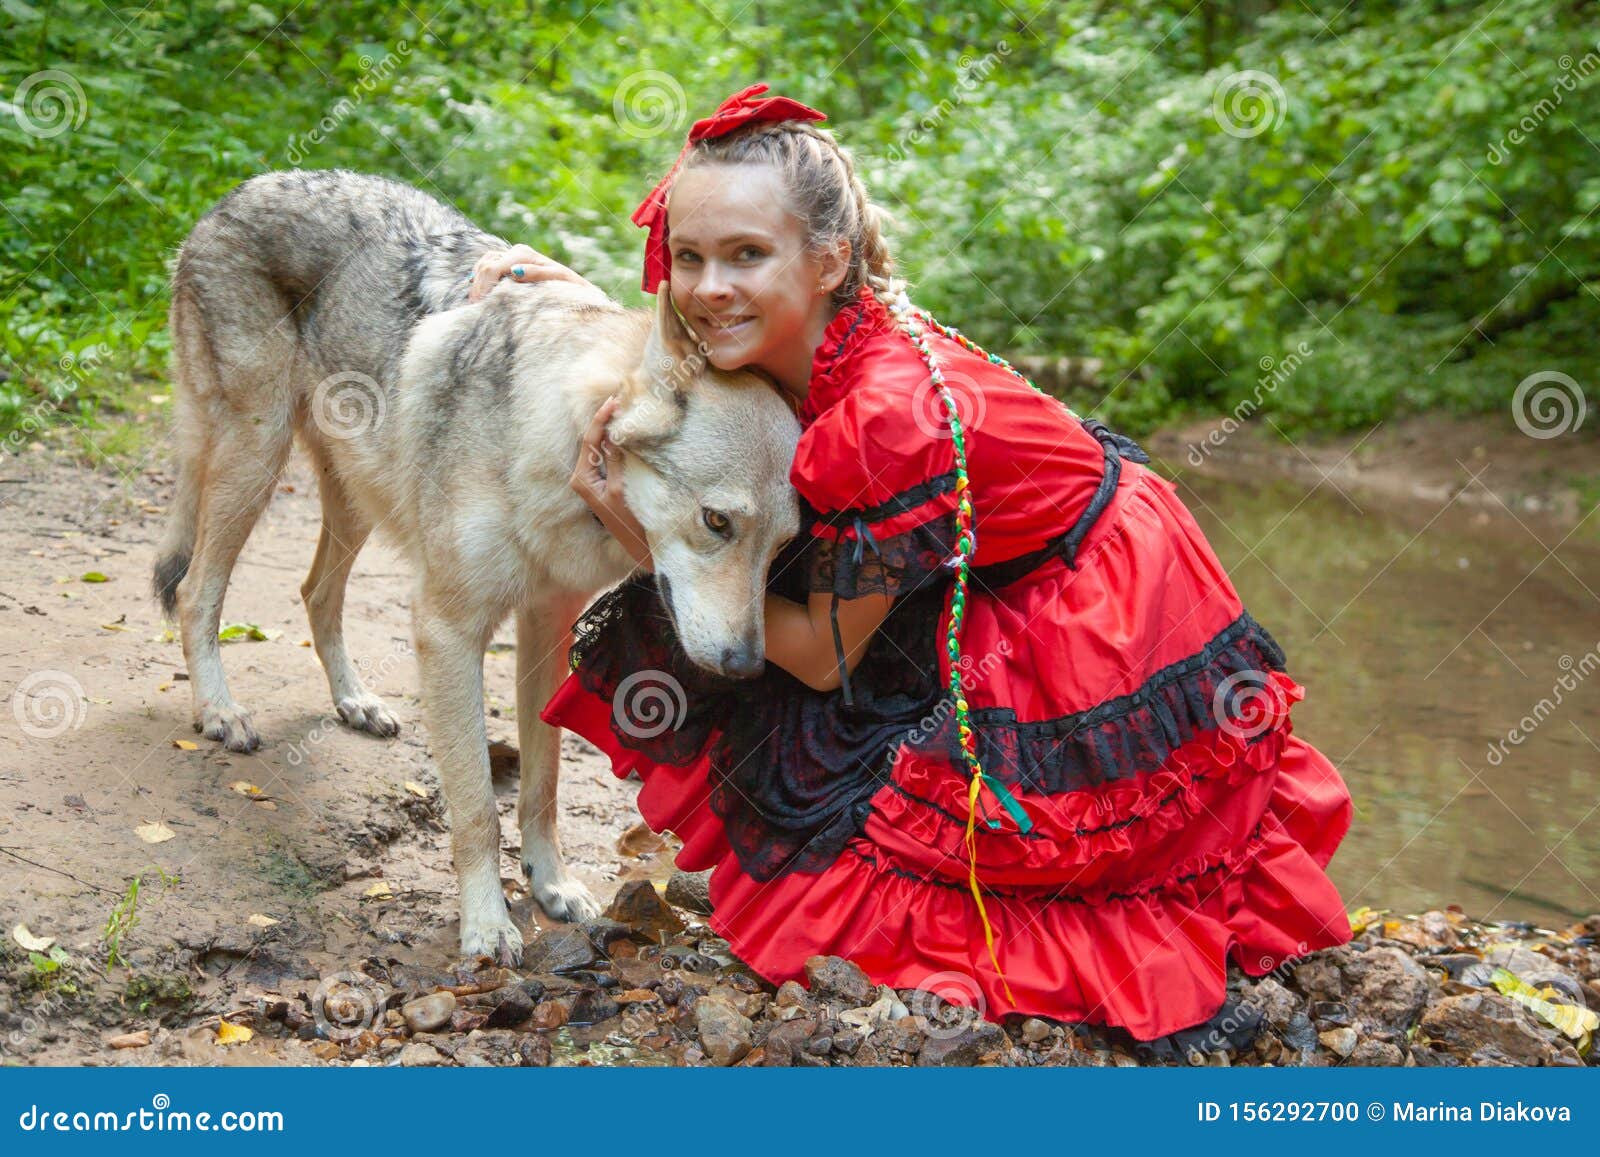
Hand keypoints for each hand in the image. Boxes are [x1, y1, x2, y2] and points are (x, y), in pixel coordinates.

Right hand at [468, 244, 593, 302]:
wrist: (578, 290)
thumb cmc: (570, 290)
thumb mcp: (558, 283)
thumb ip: (537, 275)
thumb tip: (515, 271)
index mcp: (525, 255)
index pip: (493, 267)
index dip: (483, 287)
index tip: (479, 307)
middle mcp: (517, 252)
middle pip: (485, 265)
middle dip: (478, 287)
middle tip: (474, 309)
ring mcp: (513, 256)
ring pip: (484, 263)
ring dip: (477, 283)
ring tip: (476, 304)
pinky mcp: (511, 263)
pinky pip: (488, 266)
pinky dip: (480, 278)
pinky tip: (480, 294)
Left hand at [571, 397, 652, 570]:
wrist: (637, 544)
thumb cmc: (628, 521)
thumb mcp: (620, 489)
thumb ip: (614, 461)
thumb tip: (613, 434)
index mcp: (581, 478)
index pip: (589, 440)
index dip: (600, 419)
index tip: (613, 402)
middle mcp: (583, 476)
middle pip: (593, 440)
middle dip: (605, 420)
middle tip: (620, 398)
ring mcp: (594, 478)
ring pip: (601, 446)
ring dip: (611, 428)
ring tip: (623, 408)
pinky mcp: (605, 480)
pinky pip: (608, 454)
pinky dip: (616, 441)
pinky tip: (625, 430)